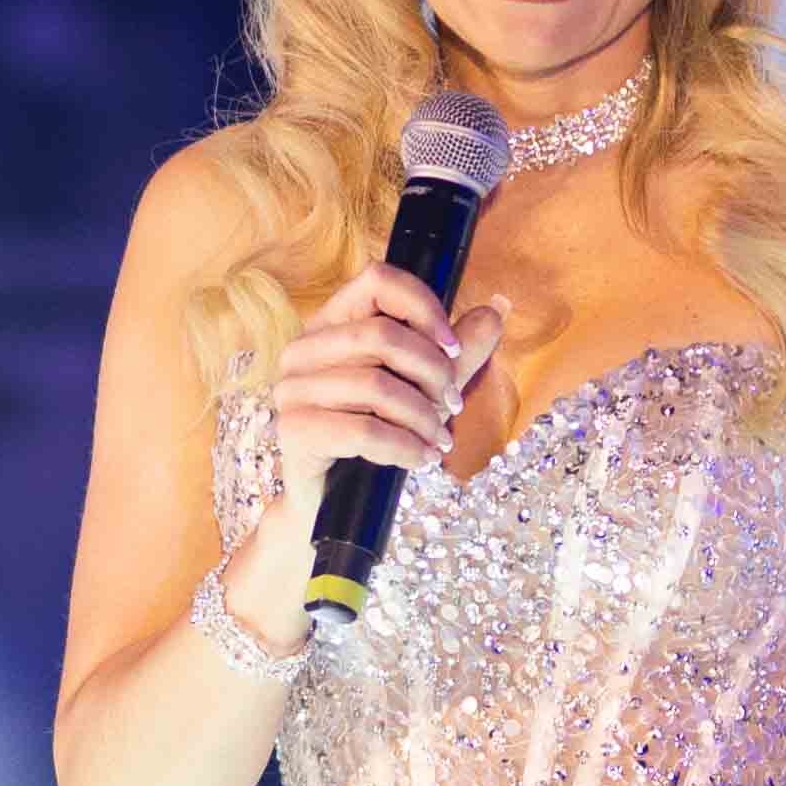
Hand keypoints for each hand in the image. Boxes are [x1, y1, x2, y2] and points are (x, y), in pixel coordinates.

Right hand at [265, 266, 507, 553]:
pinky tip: (422, 458)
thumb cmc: (376, 438)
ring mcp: (291, 390)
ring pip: (375, 385)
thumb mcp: (425, 389)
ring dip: (423, 417)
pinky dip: (405, 447)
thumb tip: (494, 312)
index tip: (454, 347)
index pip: (377, 281)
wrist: (333, 504)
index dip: (423, 307)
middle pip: (381, 335)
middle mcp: (303, 350)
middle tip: (453, 406)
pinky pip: (364, 431)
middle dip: (432, 373)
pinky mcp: (294, 432)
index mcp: (331, 324)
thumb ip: (457, 353)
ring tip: (440, 441)